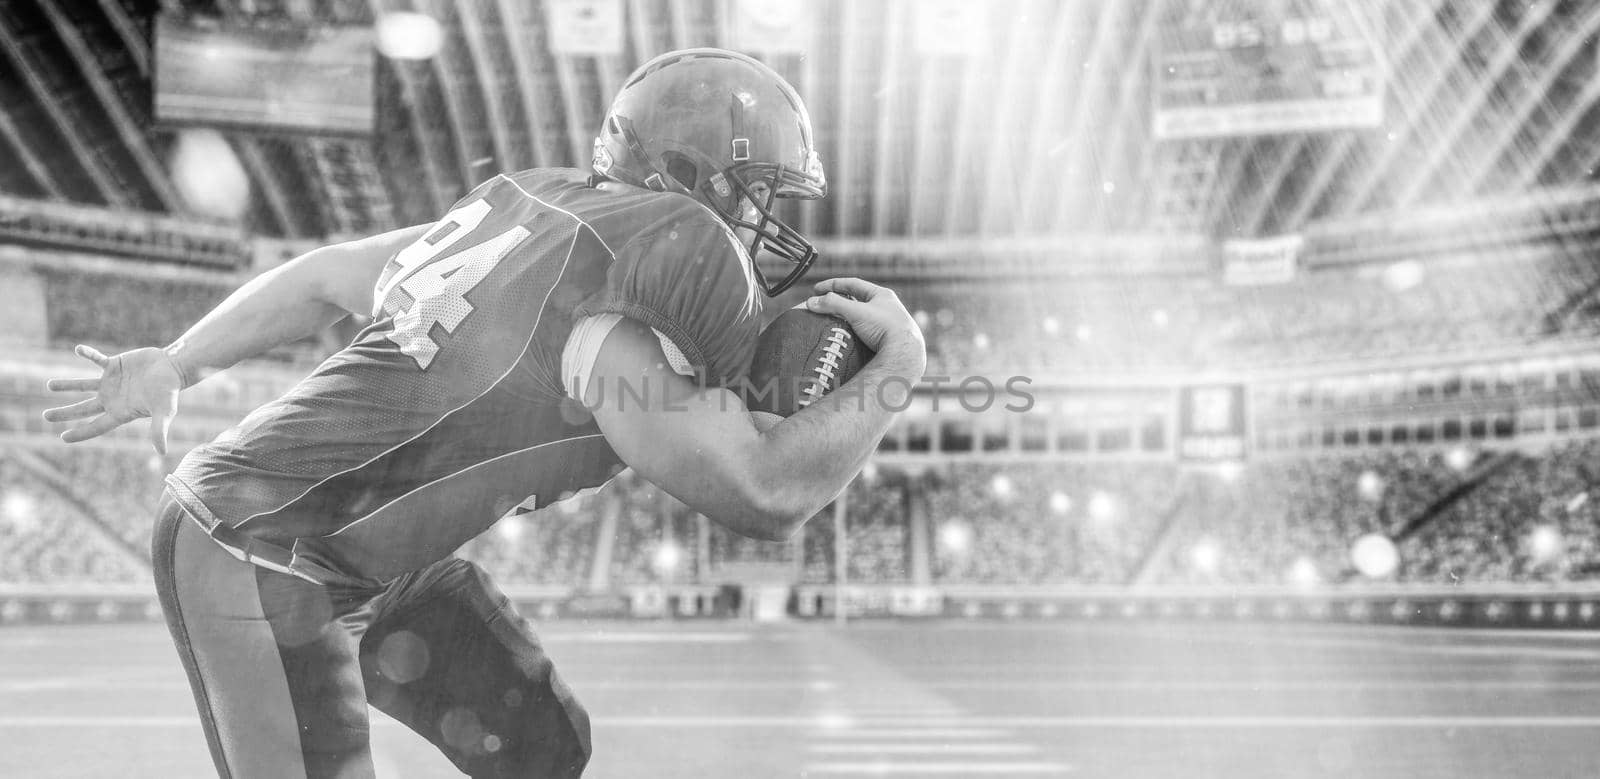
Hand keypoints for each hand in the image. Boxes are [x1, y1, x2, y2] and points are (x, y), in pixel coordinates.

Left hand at [42, 345, 183, 453]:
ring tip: (49, 385)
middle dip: (64, 413)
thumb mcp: (165, 412)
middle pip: (83, 408)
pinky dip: (88, 354)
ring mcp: (112, 381)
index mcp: (120, 412)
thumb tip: (162, 452)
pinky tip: (78, 349)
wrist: (175, 367)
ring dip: (67, 385)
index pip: (96, 426)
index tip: (63, 437)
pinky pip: (97, 359)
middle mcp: (112, 398)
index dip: (80, 433)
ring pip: (83, 385)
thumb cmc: (169, 391)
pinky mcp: (115, 364)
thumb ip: (159, 430)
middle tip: (45, 416)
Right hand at [804, 278, 926, 369]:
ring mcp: (888, 324)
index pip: (853, 284)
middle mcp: (887, 307)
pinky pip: (866, 332)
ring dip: (847, 318)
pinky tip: (846, 338)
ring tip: (832, 322)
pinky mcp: (887, 340)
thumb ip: (832, 304)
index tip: (817, 289)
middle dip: (839, 302)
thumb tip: (811, 302)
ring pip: (862, 317)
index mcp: (882, 295)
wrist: (904, 353)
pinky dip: (854, 332)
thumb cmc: (885, 328)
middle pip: (857, 300)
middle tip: (824, 305)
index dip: (833, 285)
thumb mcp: (855, 311)